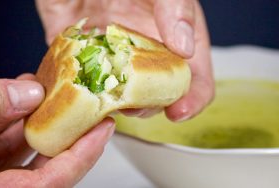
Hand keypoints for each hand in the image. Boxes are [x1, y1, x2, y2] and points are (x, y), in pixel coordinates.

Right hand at [0, 74, 114, 186]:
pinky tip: (18, 95)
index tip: (104, 129)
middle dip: (63, 132)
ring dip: (35, 119)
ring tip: (49, 91)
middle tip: (84, 107)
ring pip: (18, 152)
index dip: (83, 154)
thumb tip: (30, 93)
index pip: (53, 182)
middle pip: (41, 166)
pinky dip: (9, 120)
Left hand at [36, 0, 213, 120]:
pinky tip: (81, 91)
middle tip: (136, 106)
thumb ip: (176, 8)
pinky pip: (85, 80)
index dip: (192, 99)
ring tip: (107, 99)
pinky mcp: (83, 53)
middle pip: (157, 92)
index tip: (178, 112)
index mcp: (174, 35)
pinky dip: (83, 91)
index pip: (196, 77)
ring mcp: (114, 53)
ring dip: (116, 103)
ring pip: (122, 93)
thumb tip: (185, 49)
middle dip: (150, 106)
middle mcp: (146, 49)